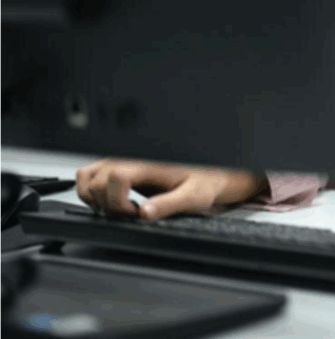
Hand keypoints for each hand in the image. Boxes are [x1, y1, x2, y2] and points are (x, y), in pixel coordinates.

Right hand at [75, 159, 264, 220]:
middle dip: (108, 203)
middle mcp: (131, 159)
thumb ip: (169, 204)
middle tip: (131, 212)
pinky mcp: (119, 167)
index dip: (118, 201)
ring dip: (94, 197)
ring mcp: (122, 161)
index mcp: (149, 164)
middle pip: (96, 180)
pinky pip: (89, 175)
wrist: (210, 173)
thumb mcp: (194, 196)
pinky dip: (90, 190)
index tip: (135, 212)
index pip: (115, 177)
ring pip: (86, 176)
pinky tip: (112, 201)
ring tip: (120, 207)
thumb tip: (144, 214)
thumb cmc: (204, 182)